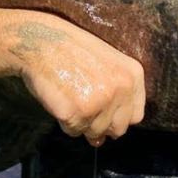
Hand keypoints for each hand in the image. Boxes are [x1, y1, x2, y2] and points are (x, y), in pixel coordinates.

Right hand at [6, 15, 145, 146]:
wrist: (41, 41)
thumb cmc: (72, 49)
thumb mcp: (108, 61)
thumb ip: (117, 93)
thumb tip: (106, 136)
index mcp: (132, 75)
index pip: (135, 116)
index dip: (118, 116)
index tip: (105, 110)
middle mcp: (121, 90)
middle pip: (118, 129)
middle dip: (101, 124)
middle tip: (84, 106)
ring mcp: (100, 102)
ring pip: (94, 133)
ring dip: (80, 123)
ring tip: (70, 97)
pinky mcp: (77, 113)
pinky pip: (73, 131)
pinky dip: (64, 122)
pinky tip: (60, 100)